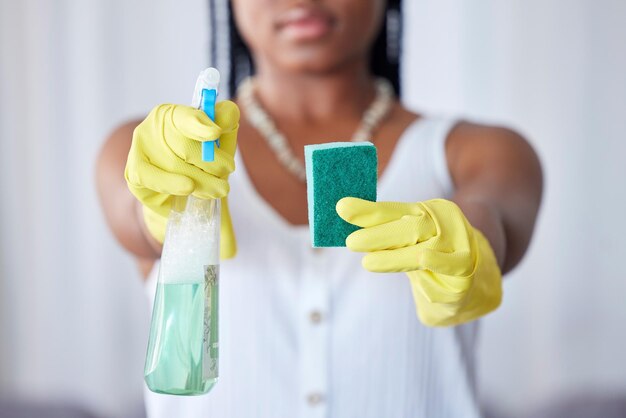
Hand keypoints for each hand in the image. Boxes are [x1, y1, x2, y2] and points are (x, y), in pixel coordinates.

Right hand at [124, 102, 238, 258]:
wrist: (179, 196)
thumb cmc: (202, 164)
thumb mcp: (220, 142)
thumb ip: (226, 123)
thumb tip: (228, 112)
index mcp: (174, 114)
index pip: (185, 116)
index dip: (200, 124)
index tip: (216, 133)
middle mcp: (154, 127)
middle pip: (184, 145)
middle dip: (211, 161)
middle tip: (228, 171)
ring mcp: (142, 150)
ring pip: (174, 164)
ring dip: (201, 179)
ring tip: (220, 189)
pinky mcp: (134, 172)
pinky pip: (152, 178)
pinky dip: (172, 184)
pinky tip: (188, 188)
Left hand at [336, 197, 501, 325]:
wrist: (480, 276)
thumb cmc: (433, 253)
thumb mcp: (408, 238)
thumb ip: (381, 228)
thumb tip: (343, 216)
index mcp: (427, 211)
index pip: (393, 210)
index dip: (368, 210)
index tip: (342, 207)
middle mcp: (445, 224)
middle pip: (410, 228)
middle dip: (379, 235)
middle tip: (351, 241)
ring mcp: (459, 246)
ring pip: (424, 251)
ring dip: (395, 258)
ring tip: (368, 263)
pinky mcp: (468, 271)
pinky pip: (451, 269)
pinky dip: (437, 265)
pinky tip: (424, 260)